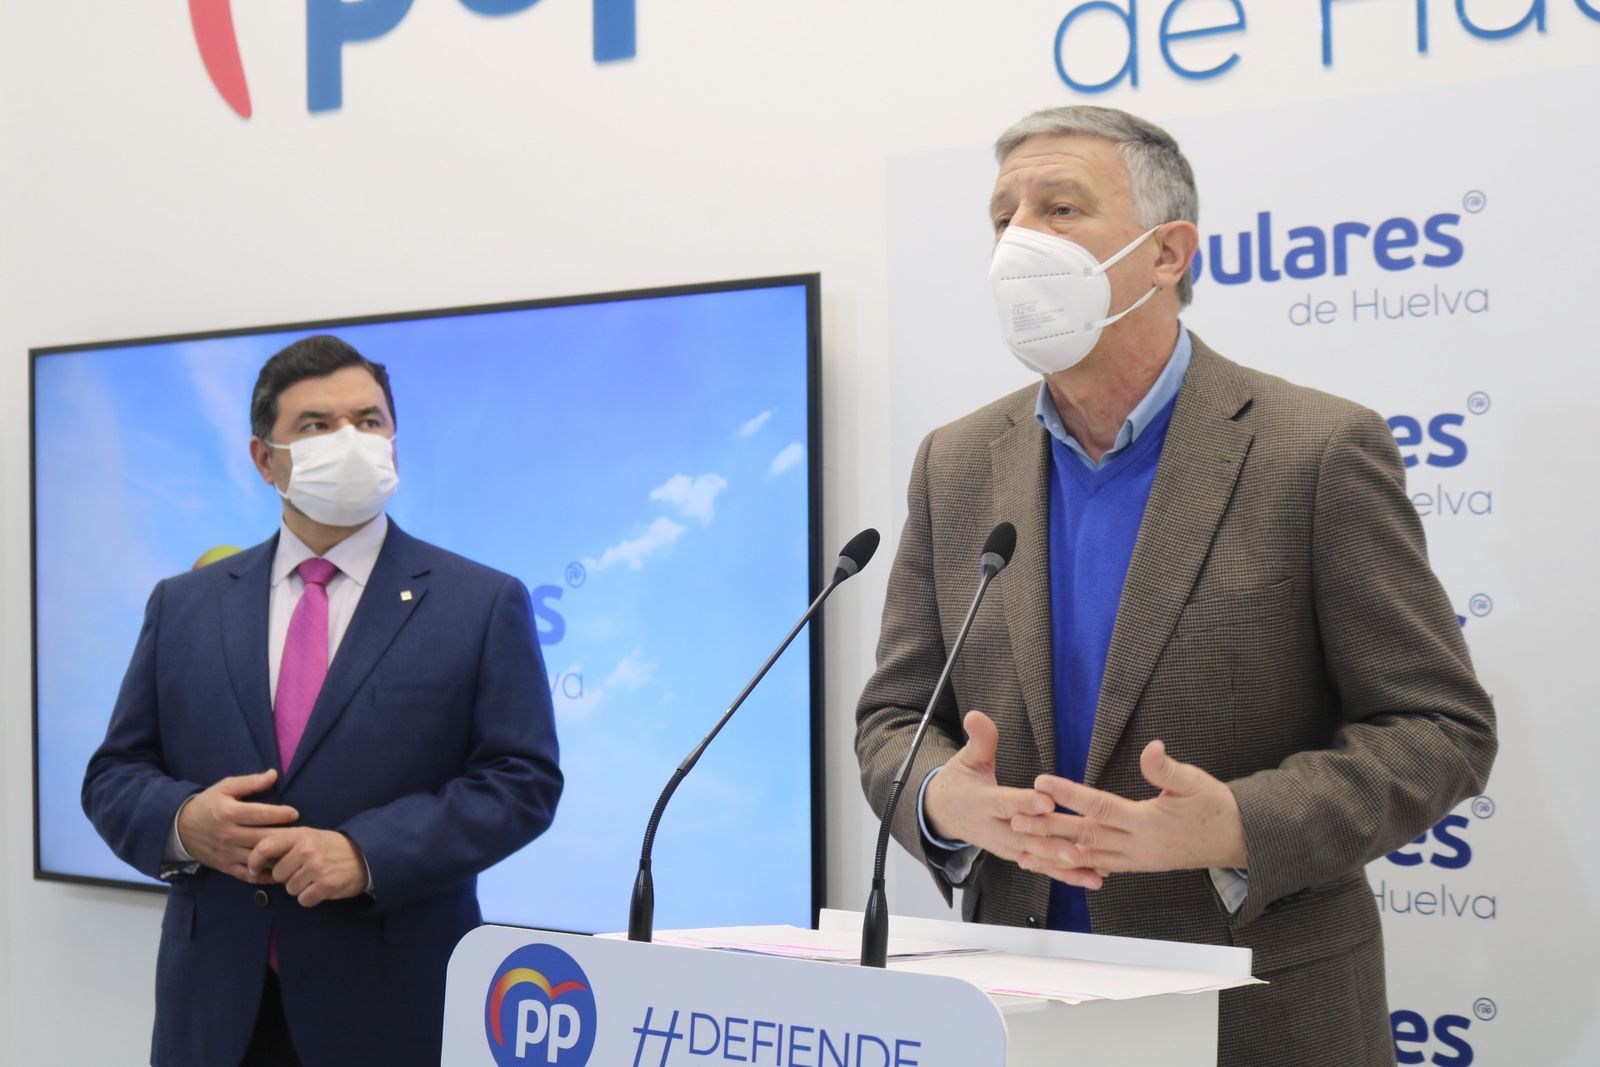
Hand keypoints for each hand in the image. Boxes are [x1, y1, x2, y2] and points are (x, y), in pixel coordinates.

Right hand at [176, 769, 298, 883]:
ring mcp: (228, 853)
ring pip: (259, 858)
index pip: (261, 815)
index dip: (281, 814)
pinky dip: (266, 876)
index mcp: (229, 813)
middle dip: (285, 836)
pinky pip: (249, 875)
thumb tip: (274, 774)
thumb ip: (250, 782)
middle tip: (302, 834)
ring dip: (278, 856)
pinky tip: (281, 869)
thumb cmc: (208, 804)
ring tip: (295, 851)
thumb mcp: (225, 787)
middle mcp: (229, 835)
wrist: (180, 828)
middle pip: (263, 838)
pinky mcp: (226, 867)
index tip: (294, 813)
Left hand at [247, 827, 368, 906]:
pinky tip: (321, 887)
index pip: (265, 847)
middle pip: (277, 874)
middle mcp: (306, 850)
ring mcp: (316, 868)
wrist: (365, 856)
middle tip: (303, 870)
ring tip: (315, 878)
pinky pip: (303, 900)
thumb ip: (284, 843)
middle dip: (287, 876)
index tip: (254, 869)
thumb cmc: (331, 847)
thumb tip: (255, 860)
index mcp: (300, 835)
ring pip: (290, 889)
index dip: (254, 861)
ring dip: (300, 888)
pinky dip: (311, 897)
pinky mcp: (325, 885)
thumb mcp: (309, 836)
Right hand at [922, 710, 1093, 878]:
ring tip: (1092, 870)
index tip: (1047, 802)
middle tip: (1076, 849)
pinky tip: (1091, 878)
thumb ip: (979, 740)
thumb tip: (976, 715)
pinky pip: (1041, 867)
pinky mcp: (1016, 855)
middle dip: (1051, 845)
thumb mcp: (966, 759)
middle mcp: (994, 829)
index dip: (1025, 803)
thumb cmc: (960, 782)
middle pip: (1025, 838)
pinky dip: (1065, 875)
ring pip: (1036, 858)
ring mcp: (1006, 846)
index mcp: (983, 803)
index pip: (1005, 803)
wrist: (943, 814)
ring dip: (1063, 865)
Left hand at [1011, 739, 1246, 881]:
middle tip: (1015, 822)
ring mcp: (1136, 860)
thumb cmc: (1216, 807)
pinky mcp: (1138, 865)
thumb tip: (1152, 748)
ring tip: (1023, 851)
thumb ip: (1168, 770)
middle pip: (1085, 837)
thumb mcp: (1196, 782)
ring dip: (1054, 854)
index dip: (1069, 794)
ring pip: (1088, 858)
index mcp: (1147, 822)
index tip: (1041, 782)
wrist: (1237, 840)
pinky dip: (1076, 867)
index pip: (1100, 807)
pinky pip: (1100, 868)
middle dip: (1048, 830)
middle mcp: (1137, 846)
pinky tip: (1055, 865)